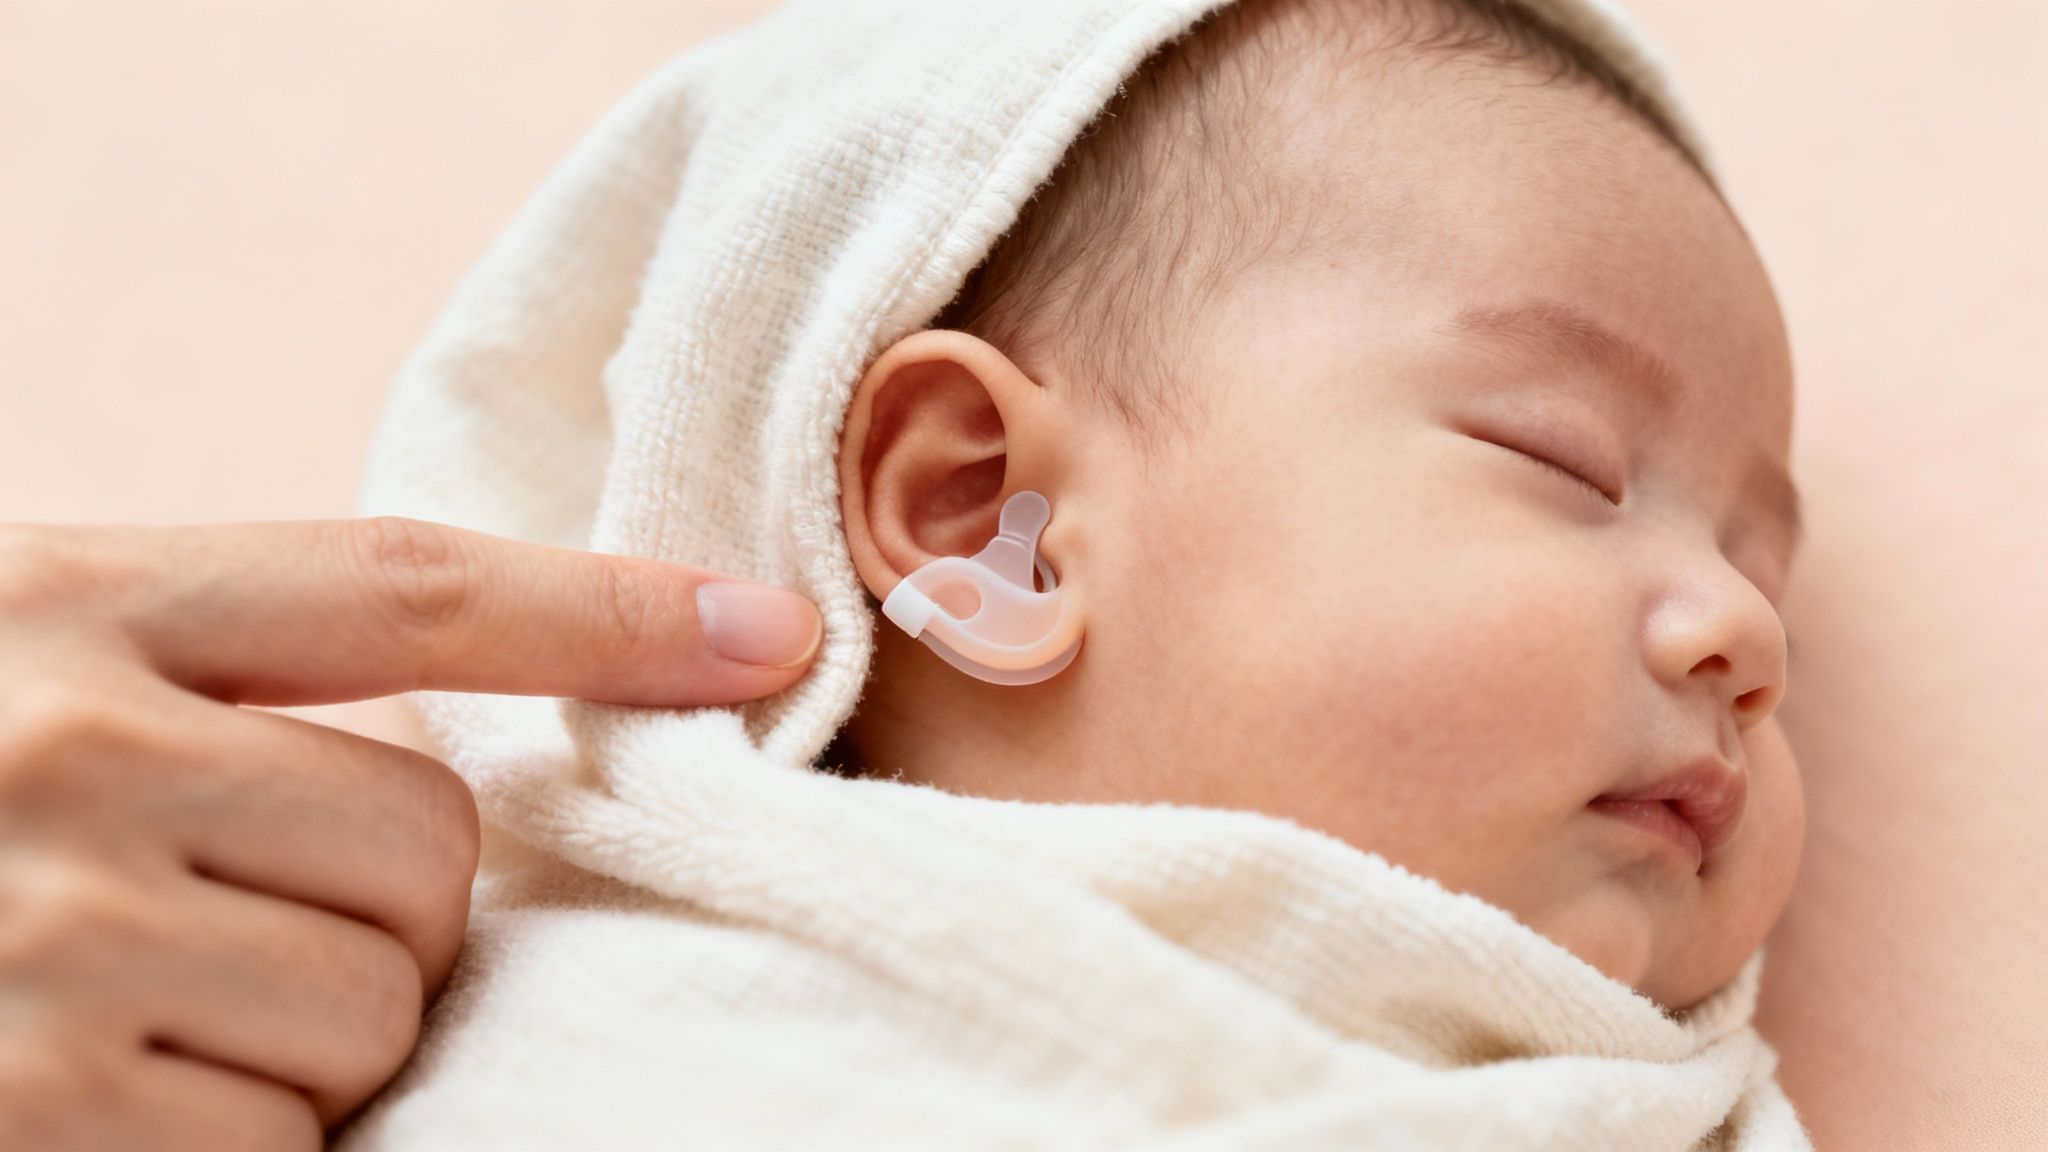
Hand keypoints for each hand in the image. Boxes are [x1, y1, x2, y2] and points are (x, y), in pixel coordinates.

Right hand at [0, 517, 821, 1150]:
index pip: (408, 586)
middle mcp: (61, 746)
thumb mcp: (26, 679)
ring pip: (374, 1003)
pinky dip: (237, 1141)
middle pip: (425, 845)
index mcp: (68, 603)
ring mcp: (42, 936)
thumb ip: (219, 686)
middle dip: (379, 913)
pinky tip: (103, 1103)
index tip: (772, 628)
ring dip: (306, 1039)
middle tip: (225, 924)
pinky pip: (285, 1139)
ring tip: (135, 1015)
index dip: (611, 607)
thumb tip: (471, 756)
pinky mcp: (38, 1117)